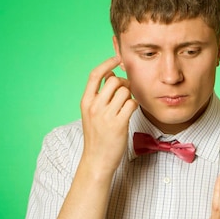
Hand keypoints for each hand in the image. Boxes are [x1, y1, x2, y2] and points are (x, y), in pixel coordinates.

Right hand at [80, 57, 137, 172]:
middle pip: (115, 81)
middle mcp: (94, 106)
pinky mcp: (118, 123)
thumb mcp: (91, 114)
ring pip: (125, 91)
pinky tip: (130, 112)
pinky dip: (134, 105)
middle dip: (124, 84)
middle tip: (127, 92)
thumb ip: (98, 96)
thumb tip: (111, 76)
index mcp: (86, 102)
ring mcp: (106, 115)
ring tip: (126, 106)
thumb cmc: (97, 137)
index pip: (95, 75)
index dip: (107, 63)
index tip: (117, 58)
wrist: (97, 160)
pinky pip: (132, 104)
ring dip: (130, 96)